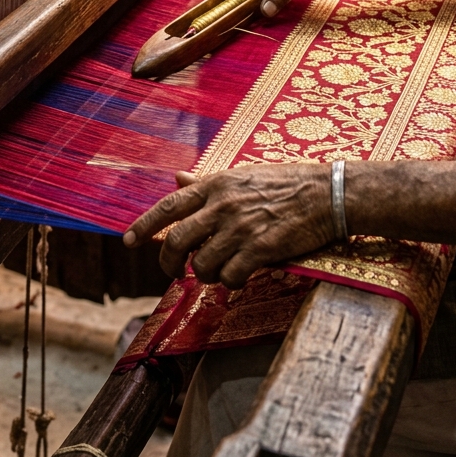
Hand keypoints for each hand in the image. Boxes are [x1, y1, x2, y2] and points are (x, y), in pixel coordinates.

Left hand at [123, 165, 334, 289]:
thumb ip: (205, 183)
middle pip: (178, 241)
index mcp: (216, 185)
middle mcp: (223, 206)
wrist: (327, 194)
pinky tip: (240, 276)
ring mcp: (241, 228)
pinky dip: (231, 282)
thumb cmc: (286, 183)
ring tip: (219, 270)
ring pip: (203, 264)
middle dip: (168, 262)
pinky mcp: (261, 249)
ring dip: (205, 274)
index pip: (169, 206)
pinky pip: (231, 276)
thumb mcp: (240, 175)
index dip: (144, 225)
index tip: (128, 241)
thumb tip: (176, 178)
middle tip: (172, 271)